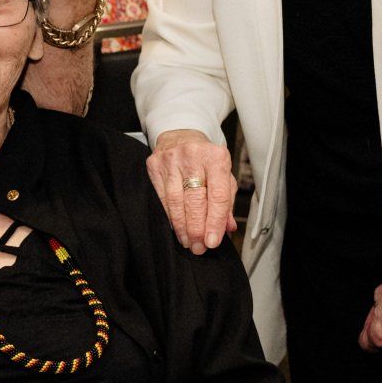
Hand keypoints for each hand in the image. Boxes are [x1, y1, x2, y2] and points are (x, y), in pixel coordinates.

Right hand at [148, 129, 238, 253]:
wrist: (181, 135)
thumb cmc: (205, 158)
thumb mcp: (223, 174)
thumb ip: (226, 201)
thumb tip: (227, 227)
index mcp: (216, 157)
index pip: (217, 195)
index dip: (215, 221)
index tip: (212, 241)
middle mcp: (193, 156)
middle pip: (195, 200)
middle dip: (197, 228)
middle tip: (199, 247)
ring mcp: (171, 160)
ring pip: (176, 201)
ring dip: (182, 226)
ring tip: (188, 242)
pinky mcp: (154, 166)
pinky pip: (162, 198)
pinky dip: (170, 216)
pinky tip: (176, 228)